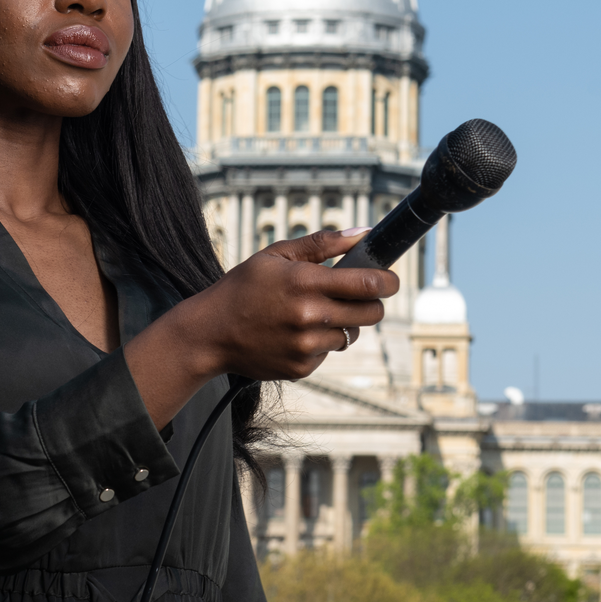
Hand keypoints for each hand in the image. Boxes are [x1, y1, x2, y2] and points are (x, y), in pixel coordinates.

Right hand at [124, 228, 399, 426]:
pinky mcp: (301, 367)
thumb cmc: (242, 288)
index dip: (388, 281)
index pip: (367, 283)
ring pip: (350, 335)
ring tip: (312, 314)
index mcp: (305, 283)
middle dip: (372, 303)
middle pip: (370, 313)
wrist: (210, 333)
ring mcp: (306, 346)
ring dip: (342, 324)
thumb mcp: (276, 255)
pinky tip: (294, 333)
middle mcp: (309, 317)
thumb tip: (363, 234)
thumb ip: (322, 244)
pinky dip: (320, 343)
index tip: (390, 279)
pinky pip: (328, 353)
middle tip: (358, 296)